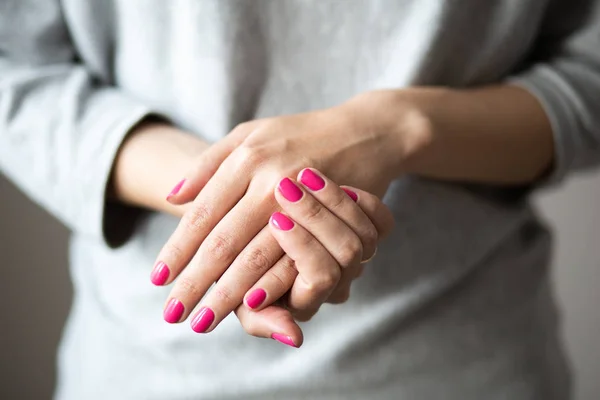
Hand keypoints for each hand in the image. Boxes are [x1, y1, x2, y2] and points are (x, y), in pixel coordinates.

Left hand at [155, 96, 404, 334]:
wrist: (365, 132)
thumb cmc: (299, 135)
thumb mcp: (250, 135)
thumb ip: (209, 164)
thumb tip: (171, 196)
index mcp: (246, 156)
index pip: (202, 213)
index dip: (177, 249)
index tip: (158, 279)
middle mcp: (270, 176)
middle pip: (221, 240)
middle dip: (194, 281)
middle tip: (172, 314)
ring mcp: (302, 197)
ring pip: (253, 254)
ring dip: (226, 292)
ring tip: (203, 320)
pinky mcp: (327, 217)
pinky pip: (294, 256)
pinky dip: (270, 284)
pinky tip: (250, 305)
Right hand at [241, 169, 393, 321]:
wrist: (250, 221)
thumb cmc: (234, 265)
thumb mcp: (234, 294)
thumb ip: (258, 320)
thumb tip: (295, 338)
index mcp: (307, 298)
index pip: (320, 278)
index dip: (301, 248)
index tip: (276, 219)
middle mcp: (337, 280)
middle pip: (347, 251)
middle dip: (316, 218)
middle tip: (285, 187)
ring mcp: (357, 256)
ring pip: (365, 233)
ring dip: (334, 202)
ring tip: (302, 175)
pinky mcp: (371, 231)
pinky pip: (383, 220)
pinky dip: (365, 201)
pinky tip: (334, 181)